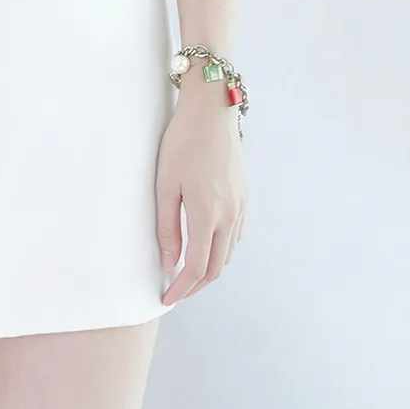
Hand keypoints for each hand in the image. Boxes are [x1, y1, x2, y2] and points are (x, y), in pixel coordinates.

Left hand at [155, 83, 246, 304]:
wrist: (212, 110)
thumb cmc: (182, 142)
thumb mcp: (165, 183)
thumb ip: (166, 226)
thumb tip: (168, 262)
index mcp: (207, 215)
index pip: (195, 268)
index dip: (181, 289)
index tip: (166, 299)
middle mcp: (229, 216)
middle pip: (215, 268)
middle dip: (195, 285)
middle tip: (176, 291)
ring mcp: (240, 206)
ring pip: (228, 253)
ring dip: (209, 269)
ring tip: (188, 271)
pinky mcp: (244, 195)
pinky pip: (236, 235)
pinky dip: (222, 249)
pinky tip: (208, 244)